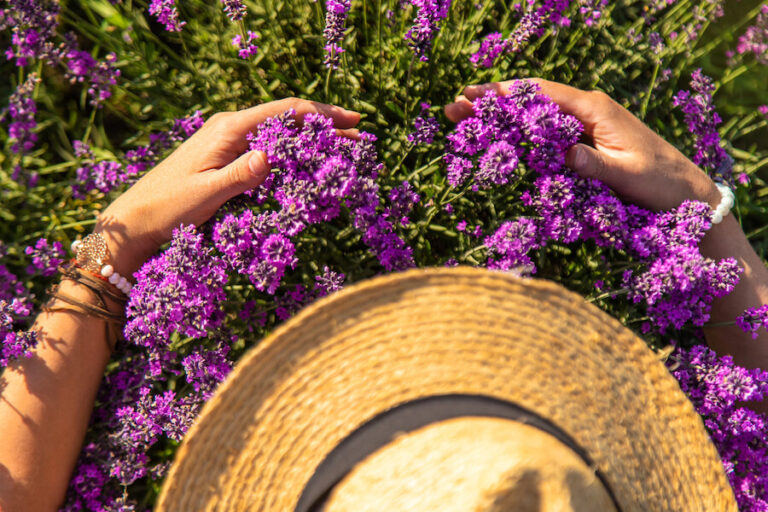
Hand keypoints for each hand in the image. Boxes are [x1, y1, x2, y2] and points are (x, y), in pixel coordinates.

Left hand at [95, 98, 360, 275]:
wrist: (136, 219)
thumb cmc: (168, 207)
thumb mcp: (206, 193)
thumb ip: (240, 175)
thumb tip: (271, 155)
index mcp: (229, 130)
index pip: (286, 112)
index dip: (322, 115)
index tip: (353, 122)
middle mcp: (231, 129)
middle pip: (287, 119)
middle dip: (324, 127)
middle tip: (359, 137)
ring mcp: (228, 142)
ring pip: (280, 134)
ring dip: (311, 140)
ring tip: (342, 149)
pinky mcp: (226, 158)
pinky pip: (267, 148)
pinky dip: (293, 153)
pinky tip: (308, 164)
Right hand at [444, 79, 719, 212]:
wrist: (686, 191)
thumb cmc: (659, 183)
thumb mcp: (627, 175)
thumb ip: (594, 164)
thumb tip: (564, 153)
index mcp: (595, 109)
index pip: (541, 94)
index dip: (504, 94)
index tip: (472, 96)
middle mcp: (588, 110)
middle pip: (532, 100)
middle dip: (492, 102)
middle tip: (454, 106)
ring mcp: (586, 124)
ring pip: (535, 114)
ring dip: (502, 115)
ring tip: (466, 119)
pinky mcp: (586, 140)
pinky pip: (547, 130)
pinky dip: (520, 131)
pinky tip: (500, 136)